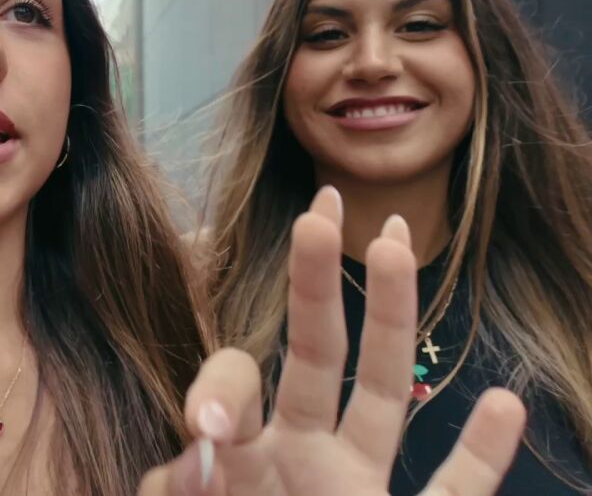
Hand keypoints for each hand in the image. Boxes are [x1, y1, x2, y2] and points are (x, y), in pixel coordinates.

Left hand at [139, 187, 525, 494]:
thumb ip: (172, 491)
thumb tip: (194, 455)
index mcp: (240, 450)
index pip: (233, 385)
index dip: (221, 391)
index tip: (210, 434)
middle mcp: (301, 454)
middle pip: (314, 353)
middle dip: (317, 284)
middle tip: (320, 210)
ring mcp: (355, 490)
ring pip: (386, 396)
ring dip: (395, 323)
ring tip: (397, 244)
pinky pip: (451, 495)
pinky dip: (482, 458)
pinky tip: (505, 404)